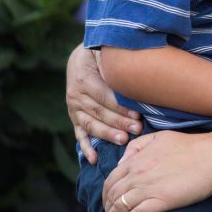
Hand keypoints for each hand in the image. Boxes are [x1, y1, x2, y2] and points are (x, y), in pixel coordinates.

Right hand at [66, 44, 141, 163]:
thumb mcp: (105, 51)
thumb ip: (116, 62)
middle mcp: (76, 95)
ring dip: (107, 134)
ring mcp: (74, 108)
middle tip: (137, 129)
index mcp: (84, 78)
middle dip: (119, 122)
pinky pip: (80, 134)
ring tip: (123, 140)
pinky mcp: (75, 117)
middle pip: (99, 112)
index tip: (138, 114)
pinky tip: (94, 159)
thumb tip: (137, 67)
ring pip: (91, 125)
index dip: (121, 107)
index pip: (105, 97)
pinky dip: (86, 148)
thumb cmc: (100, 54)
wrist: (80, 57)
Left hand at [101, 129, 211, 211]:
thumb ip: (137, 146)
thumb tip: (122, 161)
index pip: (111, 179)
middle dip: (106, 209)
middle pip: (112, 195)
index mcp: (137, 159)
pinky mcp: (161, 201)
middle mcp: (138, 174)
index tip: (107, 201)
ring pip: (121, 207)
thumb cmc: (190, 145)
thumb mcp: (159, 136)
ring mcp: (149, 188)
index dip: (106, 193)